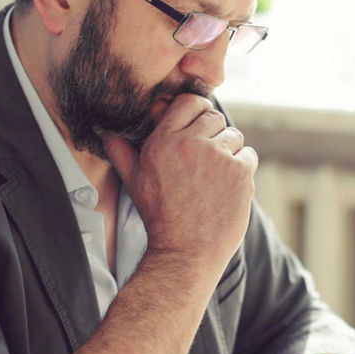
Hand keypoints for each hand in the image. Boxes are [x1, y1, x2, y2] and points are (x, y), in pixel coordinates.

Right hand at [103, 94, 257, 270]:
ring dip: (228, 151)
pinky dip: (242, 167)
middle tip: (205, 159)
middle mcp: (192, 144)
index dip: (197, 112)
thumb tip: (107, 133)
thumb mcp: (134, 181)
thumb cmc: (159, 216)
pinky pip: (248, 155)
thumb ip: (121, 152)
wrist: (185, 251)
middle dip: (212, 134)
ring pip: (234, 136)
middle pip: (215, 117)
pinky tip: (227, 185)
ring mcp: (219, 157)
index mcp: (165, 141)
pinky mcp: (240, 173)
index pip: (191, 102)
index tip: (198, 127)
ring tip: (214, 176)